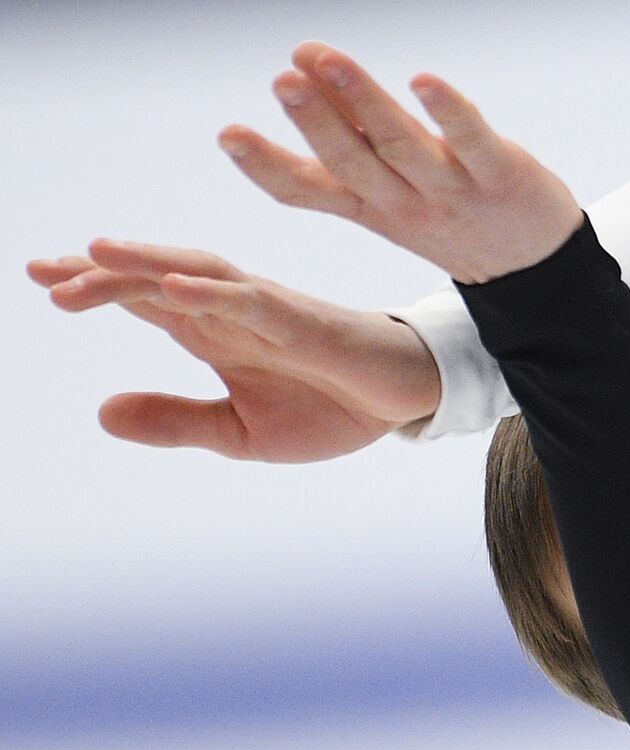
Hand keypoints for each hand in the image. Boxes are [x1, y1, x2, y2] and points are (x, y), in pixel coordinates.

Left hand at [26, 242, 441, 461]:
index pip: (145, 301)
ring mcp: (269, 313)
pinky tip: (172, 291)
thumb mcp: (241, 432)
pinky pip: (254, 303)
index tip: (42, 280)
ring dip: (148, 264)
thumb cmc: (331, 407)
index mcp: (217, 335)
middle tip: (43, 269)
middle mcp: (235, 313)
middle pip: (159, 281)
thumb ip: (176, 420)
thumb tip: (101, 412)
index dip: (95, 287)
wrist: (403, 403)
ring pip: (200, 275)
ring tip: (95, 253)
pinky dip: (213, 294)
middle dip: (103, 271)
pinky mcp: (305, 324)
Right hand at [218, 41, 584, 284]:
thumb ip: (345, 149)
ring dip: (363, 101)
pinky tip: (424, 80)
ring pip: (402, 144)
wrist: (534, 266)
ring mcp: (453, 189)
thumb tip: (303, 82)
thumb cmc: (450, 218)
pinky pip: (472, 141)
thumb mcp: (386, 198)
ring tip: (324, 59)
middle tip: (282, 80)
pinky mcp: (501, 175)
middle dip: (316, 121)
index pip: (310, 191)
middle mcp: (405, 200)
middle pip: (353, 161)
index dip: (268, 166)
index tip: (228, 134)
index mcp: (371, 207)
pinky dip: (448, 111)